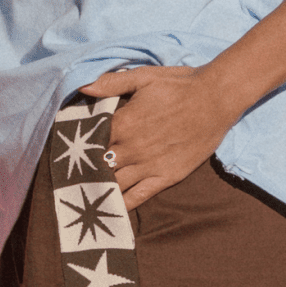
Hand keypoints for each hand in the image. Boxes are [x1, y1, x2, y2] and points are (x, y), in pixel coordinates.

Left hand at [78, 65, 239, 207]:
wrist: (216, 98)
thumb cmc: (180, 84)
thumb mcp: (144, 76)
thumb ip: (111, 83)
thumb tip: (83, 85)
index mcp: (122, 123)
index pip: (88, 141)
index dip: (78, 146)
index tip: (69, 151)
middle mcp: (131, 148)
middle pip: (98, 165)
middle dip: (84, 171)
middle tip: (71, 177)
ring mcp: (148, 165)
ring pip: (114, 184)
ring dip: (98, 189)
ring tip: (84, 196)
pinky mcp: (166, 177)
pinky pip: (138, 197)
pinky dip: (122, 204)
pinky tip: (110, 210)